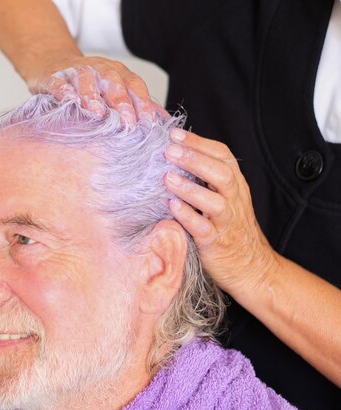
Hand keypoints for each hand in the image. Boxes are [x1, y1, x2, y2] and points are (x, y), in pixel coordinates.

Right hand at [22, 54, 168, 123]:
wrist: (51, 65)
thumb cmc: (88, 85)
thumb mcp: (114, 91)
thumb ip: (137, 105)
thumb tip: (165, 122)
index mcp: (118, 74)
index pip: (135, 86)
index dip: (143, 103)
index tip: (149, 125)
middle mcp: (100, 69)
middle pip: (114, 82)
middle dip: (122, 102)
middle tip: (128, 124)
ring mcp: (76, 72)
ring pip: (86, 80)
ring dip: (92, 95)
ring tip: (97, 114)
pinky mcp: (53, 77)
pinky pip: (58, 83)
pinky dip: (63, 91)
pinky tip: (67, 101)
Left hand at [163, 128, 278, 294]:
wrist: (251, 268)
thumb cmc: (229, 229)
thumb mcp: (222, 199)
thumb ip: (204, 179)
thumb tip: (175, 155)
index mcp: (234, 186)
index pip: (222, 156)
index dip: (199, 143)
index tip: (174, 134)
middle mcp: (233, 200)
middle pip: (221, 173)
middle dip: (195, 159)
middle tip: (169, 150)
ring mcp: (226, 222)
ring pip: (215, 201)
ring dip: (190, 187)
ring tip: (167, 177)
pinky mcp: (216, 243)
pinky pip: (203, 228)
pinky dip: (188, 216)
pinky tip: (172, 206)